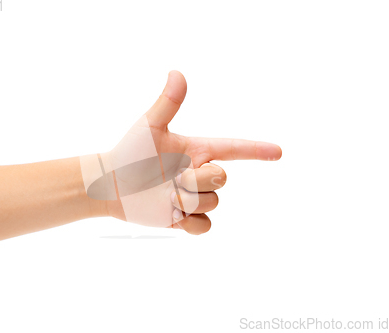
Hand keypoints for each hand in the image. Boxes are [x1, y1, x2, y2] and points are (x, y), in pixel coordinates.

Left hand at [80, 71, 280, 234]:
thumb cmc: (128, 153)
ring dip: (188, 201)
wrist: (110, 186)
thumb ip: (167, 103)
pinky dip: (191, 224)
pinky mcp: (184, 219)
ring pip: (213, 203)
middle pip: (222, 179)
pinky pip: (204, 226)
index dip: (257, 150)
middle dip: (198, 180)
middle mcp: (199, 173)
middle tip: (171, 179)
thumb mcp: (149, 127)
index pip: (234, 149)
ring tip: (165, 196)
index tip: (278, 152)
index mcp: (198, 151)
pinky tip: (172, 216)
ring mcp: (193, 197)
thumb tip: (177, 72)